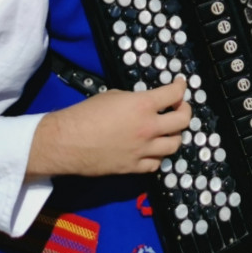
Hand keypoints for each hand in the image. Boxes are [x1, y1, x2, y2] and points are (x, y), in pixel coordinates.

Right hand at [26, 78, 190, 178]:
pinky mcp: (134, 167)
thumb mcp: (114, 96)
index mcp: (143, 105)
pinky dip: (158, 155)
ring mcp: (143, 150)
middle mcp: (149, 128)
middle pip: (183, 121)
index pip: (174, 94)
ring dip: (175, 135)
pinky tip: (153, 149)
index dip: (181, 87)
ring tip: (168, 130)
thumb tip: (147, 104)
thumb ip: (136, 100)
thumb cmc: (86, 114)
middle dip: (185, 111)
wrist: (66, 142)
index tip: (180, 85)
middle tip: (179, 107)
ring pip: (175, 144)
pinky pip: (156, 163)